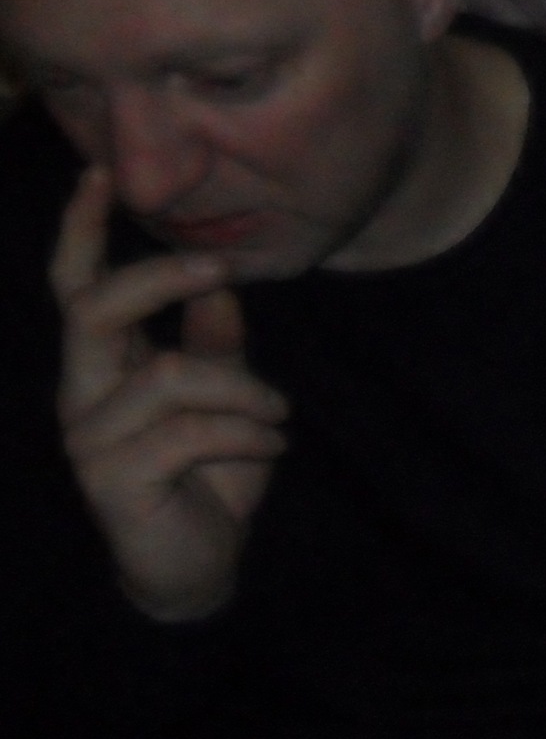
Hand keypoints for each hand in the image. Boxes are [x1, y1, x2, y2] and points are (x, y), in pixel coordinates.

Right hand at [51, 166, 289, 621]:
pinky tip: (272, 446)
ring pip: (170, 375)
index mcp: (105, 366)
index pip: (74, 287)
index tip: (99, 172)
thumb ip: (214, 344)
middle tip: (220, 269)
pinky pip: (191, 431)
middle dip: (158, 278)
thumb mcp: (226, 400)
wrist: (200, 566)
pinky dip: (246, 431)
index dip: (78, 230)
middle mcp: (82, 394)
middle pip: (94, 308)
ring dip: (244, 389)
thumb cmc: (211, 477)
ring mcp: (89, 439)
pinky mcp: (112, 480)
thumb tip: (219, 284)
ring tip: (278, 415)